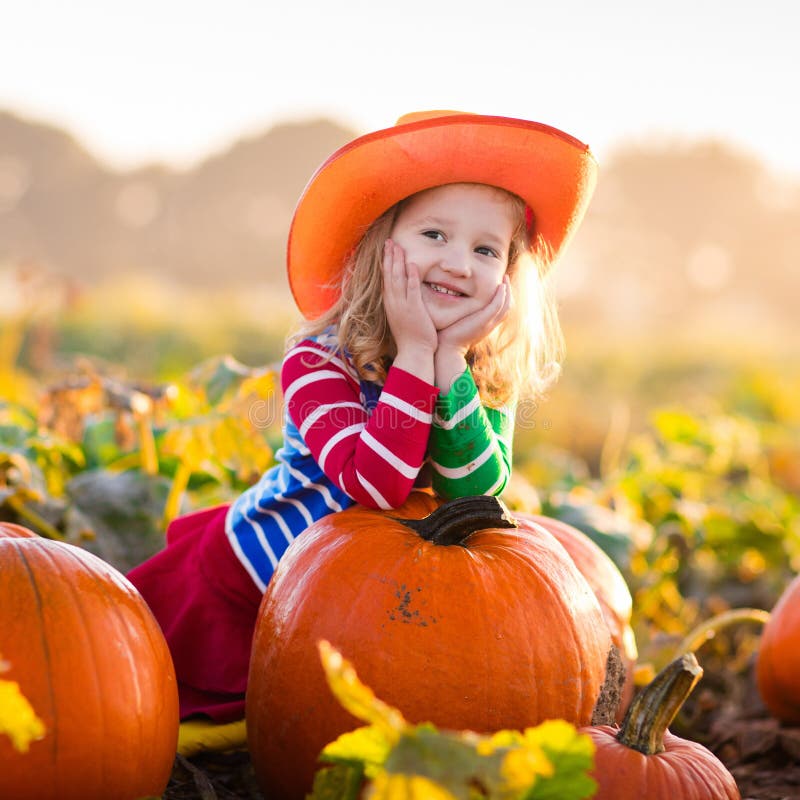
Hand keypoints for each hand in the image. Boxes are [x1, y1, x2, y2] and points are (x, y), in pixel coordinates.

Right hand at [382, 239, 436, 380]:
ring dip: (397, 261)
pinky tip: (412, 264)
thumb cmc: (411, 337)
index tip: (386, 249)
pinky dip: (411, 277)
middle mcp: (393, 303)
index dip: (385, 263)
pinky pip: (412, 290)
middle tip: (389, 241)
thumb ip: (403, 304)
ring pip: (397, 279)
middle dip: (388, 257)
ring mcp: (402, 306)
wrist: (414, 353)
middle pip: (389, 275)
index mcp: (391, 304)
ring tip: (397, 246)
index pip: (386, 279)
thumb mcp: (404, 317)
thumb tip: (404, 296)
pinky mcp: (414, 310)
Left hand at [438, 275, 512, 354]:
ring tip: (504, 278)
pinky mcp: (483, 322)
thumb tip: (455, 305)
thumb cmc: (448, 336)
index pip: (501, 310)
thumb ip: (463, 315)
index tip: (500, 285)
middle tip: (505, 278)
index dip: (504, 297)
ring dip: (507, 290)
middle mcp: (490, 325)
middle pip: (507, 307)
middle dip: (508, 291)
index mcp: (486, 325)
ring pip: (506, 306)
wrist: (447, 349)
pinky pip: (497, 306)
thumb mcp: (459, 323)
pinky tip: (500, 286)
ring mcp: (488, 323)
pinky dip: (501, 295)